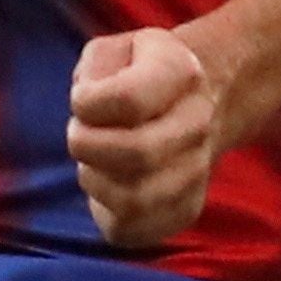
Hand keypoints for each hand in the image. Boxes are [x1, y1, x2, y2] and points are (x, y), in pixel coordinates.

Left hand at [67, 25, 222, 245]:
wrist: (200, 99)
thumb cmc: (141, 73)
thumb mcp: (115, 49)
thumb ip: (94, 69)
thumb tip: (87, 109)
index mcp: (182, 73)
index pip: (129, 100)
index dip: (87, 103)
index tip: (82, 100)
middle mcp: (198, 124)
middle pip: (137, 153)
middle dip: (86, 145)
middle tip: (79, 135)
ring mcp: (197, 172)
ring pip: (133, 200)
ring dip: (95, 181)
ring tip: (94, 162)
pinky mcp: (184, 211)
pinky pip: (133, 231)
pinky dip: (104, 213)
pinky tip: (107, 186)